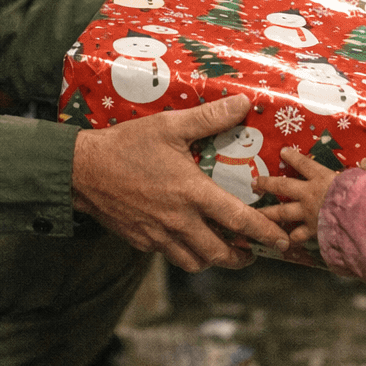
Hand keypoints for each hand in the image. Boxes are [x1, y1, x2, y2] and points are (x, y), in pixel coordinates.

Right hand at [72, 94, 290, 271]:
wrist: (83, 170)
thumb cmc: (127, 145)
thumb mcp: (169, 125)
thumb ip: (209, 118)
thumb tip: (244, 103)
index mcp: (191, 193)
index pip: (239, 221)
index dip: (265, 233)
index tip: (282, 240)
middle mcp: (179, 221)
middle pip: (220, 254)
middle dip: (242, 257)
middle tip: (253, 250)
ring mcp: (159, 235)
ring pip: (196, 262)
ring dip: (214, 259)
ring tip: (224, 249)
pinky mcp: (142, 241)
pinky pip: (171, 256)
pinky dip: (186, 254)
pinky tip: (188, 239)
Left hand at [253, 149, 365, 243]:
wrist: (358, 218)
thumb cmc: (362, 195)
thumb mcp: (363, 178)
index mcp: (322, 177)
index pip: (303, 163)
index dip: (292, 156)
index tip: (283, 151)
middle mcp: (309, 194)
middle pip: (282, 186)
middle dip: (267, 184)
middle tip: (254, 183)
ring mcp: (307, 214)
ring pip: (282, 213)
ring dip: (268, 213)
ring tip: (256, 215)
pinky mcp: (311, 231)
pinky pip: (298, 236)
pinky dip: (290, 239)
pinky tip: (282, 243)